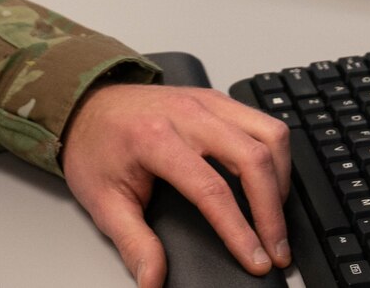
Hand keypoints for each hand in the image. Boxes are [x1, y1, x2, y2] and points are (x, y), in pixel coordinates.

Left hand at [61, 83, 292, 287]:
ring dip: (282, 178)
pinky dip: (276, 154)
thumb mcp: (103, 201)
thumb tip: (153, 280)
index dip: (239, 230)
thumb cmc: (95, 147)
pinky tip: (270, 182)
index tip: (255, 259)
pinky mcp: (218, 100)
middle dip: (272, 210)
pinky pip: (263, 122)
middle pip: (253, 158)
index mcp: (156, 138)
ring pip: (270, 133)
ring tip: (276, 216)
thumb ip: (133, 243)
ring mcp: (207, 102)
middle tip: (276, 248)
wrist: (87, 105)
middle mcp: (188, 114)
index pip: (212, 189)